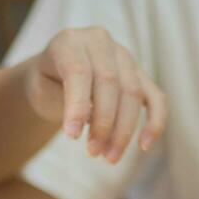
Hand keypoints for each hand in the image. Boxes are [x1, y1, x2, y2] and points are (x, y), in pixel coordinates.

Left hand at [24, 26, 167, 163]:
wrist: (56, 76)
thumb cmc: (47, 85)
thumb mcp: (44, 91)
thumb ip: (65, 99)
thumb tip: (93, 118)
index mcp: (69, 41)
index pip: (79, 71)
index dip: (77, 105)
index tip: (72, 136)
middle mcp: (99, 42)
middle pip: (110, 82)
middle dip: (103, 122)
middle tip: (93, 152)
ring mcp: (123, 56)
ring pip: (133, 92)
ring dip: (124, 129)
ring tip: (109, 157)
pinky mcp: (139, 74)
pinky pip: (155, 97)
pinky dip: (154, 121)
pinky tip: (144, 145)